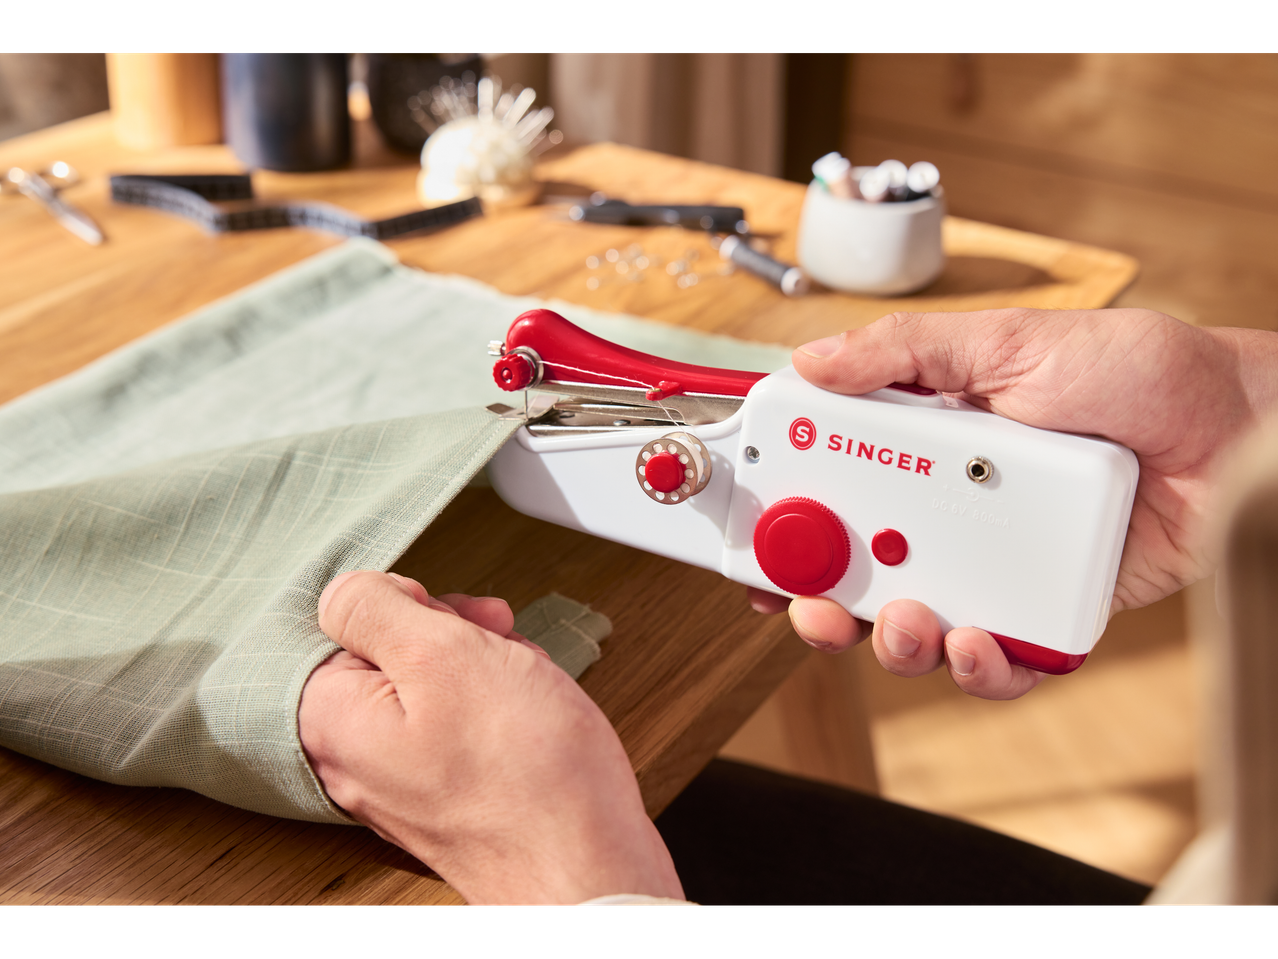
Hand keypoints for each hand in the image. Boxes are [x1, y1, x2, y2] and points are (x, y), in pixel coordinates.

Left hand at [298, 570, 683, 903]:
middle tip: (493, 639)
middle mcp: (357, 759)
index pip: (341, 626)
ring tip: (522, 681)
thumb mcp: (443, 654)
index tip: (443, 613)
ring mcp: (405, 783)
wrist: (589, 864)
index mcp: (333, 720)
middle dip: (452, 636)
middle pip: (391, 655)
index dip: (404, 605)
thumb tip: (345, 591)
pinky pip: (464, 727)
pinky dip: (500, 707)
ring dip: (485, 667)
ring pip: (436, 687)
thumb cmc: (525, 774)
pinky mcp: (451, 796)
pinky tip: (532, 711)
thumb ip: (376, 609)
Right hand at [753, 307, 1277, 698]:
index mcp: (925, 445)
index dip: (784, 513)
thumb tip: (814, 359)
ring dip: (891, 638)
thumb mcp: (1011, 341)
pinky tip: (973, 644)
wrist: (1237, 430)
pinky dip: (974, 667)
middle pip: (857, 565)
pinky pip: (993, 659)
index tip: (753, 536)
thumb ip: (908, 352)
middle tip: (809, 601)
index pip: (830, 480)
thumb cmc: (1138, 372)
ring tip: (906, 622)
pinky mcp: (1042, 610)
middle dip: (818, 595)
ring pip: (912, 621)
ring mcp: (993, 563)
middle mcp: (949, 509)